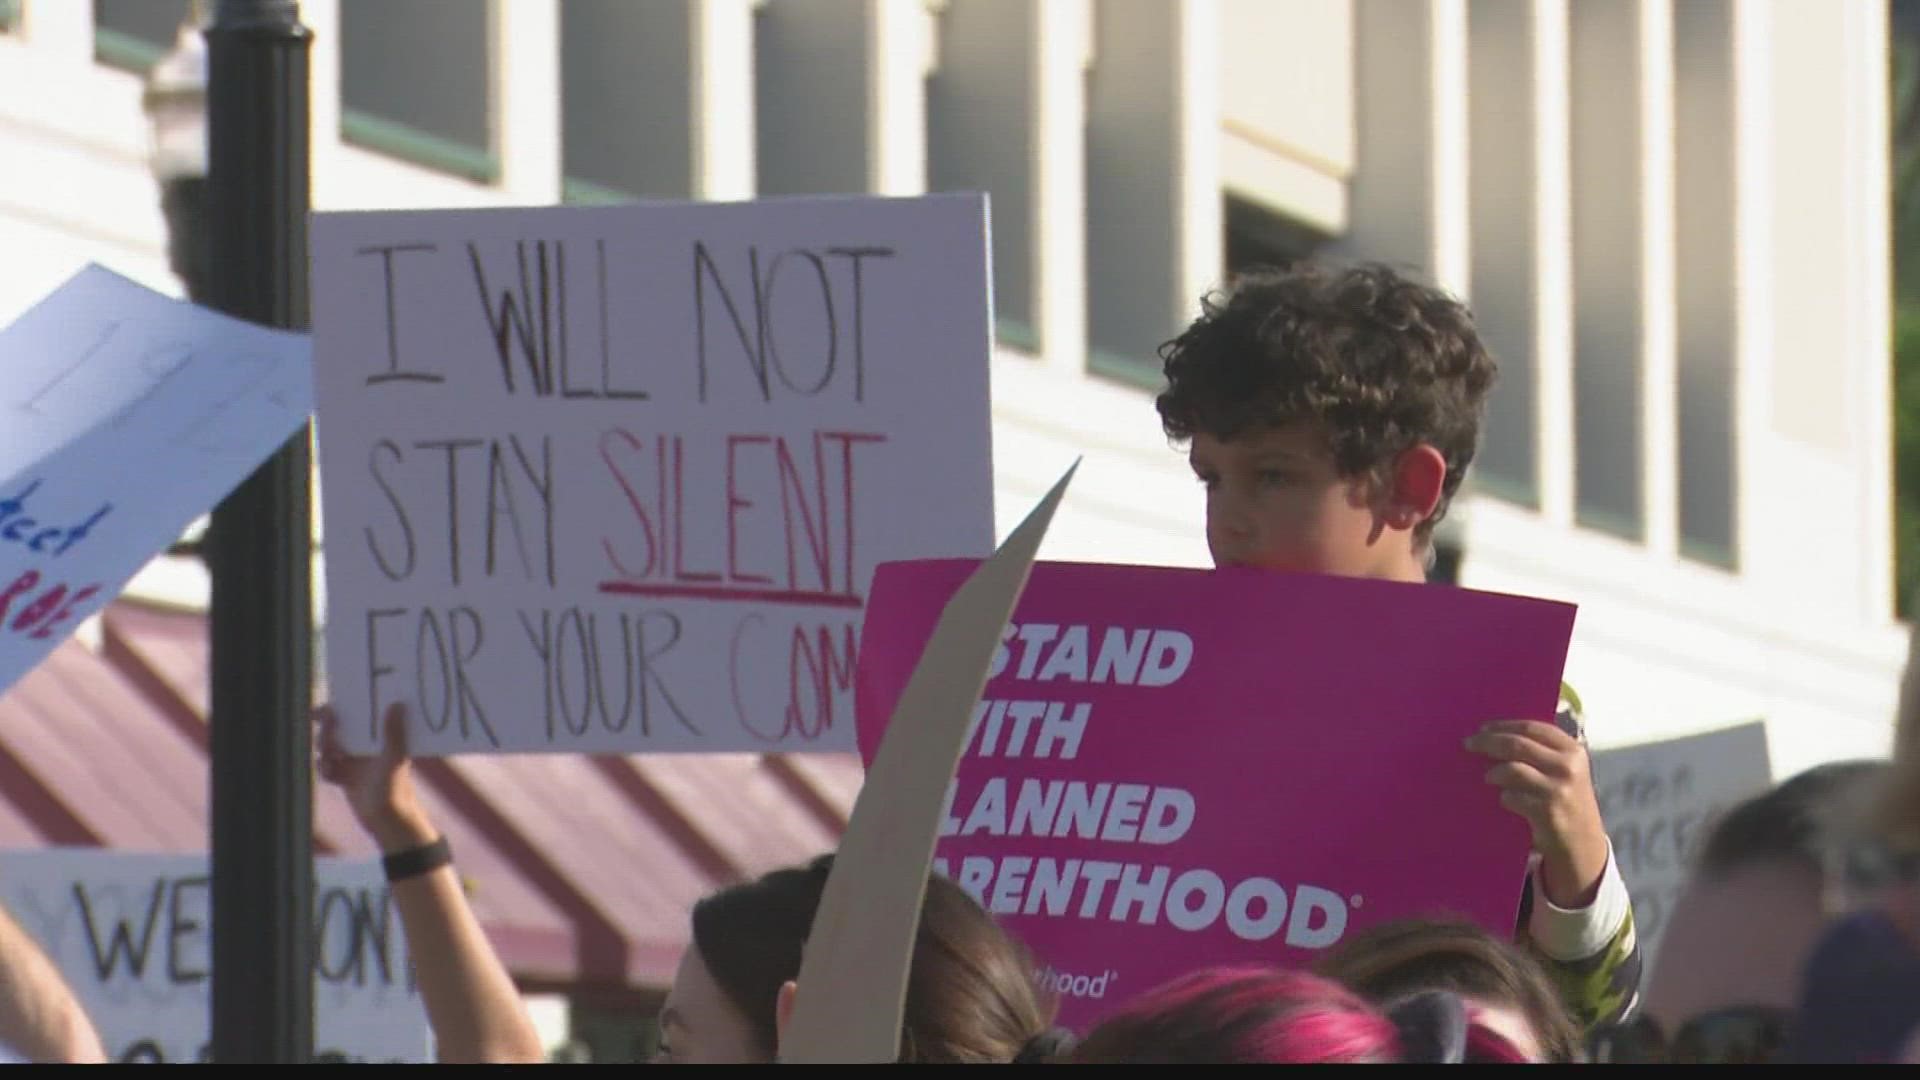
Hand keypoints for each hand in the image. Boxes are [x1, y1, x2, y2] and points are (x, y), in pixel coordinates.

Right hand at [315, 702, 434, 853]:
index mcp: (379, 737)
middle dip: (328, 730)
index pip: (358, 716)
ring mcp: (353, 761)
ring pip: (328, 748)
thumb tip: (397, 704)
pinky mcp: (344, 777)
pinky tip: (332, 775)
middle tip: (327, 733)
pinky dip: (326, 770)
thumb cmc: (396, 787)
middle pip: (337, 730)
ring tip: (332, 759)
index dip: (341, 710)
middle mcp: (365, 746)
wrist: (387, 820)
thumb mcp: (395, 758)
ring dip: (325, 751)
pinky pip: (327, 768)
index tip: (328, 708)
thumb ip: (394, 733)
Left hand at [1466, 720, 1610, 907]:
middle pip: (1517, 744)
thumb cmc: (1566, 800)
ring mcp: (1558, 789)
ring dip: (1493, 772)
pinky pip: (1511, 797)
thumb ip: (1542, 751)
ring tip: (1487, 777)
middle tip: (1469, 744)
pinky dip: (1503, 797)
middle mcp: (1568, 766)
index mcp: (1572, 749)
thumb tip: (1495, 733)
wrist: (1583, 842)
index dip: (1504, 725)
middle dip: (1488, 742)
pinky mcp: (1547, 811)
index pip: (1532, 727)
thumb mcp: (1564, 771)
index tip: (1483, 728)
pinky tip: (1504, 800)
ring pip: (1512, 769)